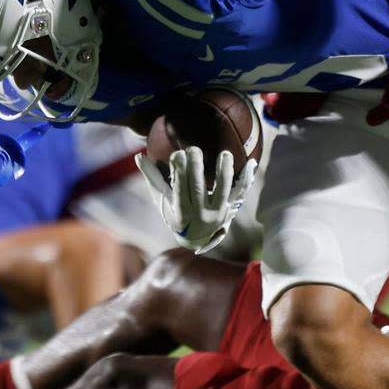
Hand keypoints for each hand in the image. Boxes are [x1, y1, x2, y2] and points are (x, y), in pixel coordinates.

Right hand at [135, 147, 256, 253]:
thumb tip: (138, 156)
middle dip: (196, 169)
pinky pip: (239, 194)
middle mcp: (200, 215)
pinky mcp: (230, 209)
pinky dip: (246, 179)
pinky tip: (251, 163)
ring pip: (222, 192)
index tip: (177, 155)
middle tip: (193, 149)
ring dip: (224, 173)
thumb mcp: (162, 200)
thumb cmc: (175, 214)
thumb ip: (152, 178)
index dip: (178, 174)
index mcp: (181, 214)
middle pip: (198, 190)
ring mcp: (218, 213)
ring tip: (224, 154)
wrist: (196, 238)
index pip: (179, 192)